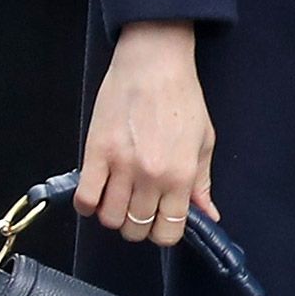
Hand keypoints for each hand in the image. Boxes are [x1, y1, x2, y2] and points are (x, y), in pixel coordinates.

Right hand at [76, 20, 216, 243]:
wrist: (153, 63)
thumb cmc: (182, 98)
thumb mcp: (204, 141)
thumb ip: (202, 183)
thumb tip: (209, 216)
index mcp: (181, 176)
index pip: (168, 232)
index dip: (162, 232)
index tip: (159, 220)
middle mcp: (151, 177)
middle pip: (136, 229)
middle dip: (137, 225)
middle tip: (137, 206)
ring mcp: (121, 166)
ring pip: (109, 219)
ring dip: (113, 215)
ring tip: (117, 198)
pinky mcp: (96, 152)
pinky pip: (85, 198)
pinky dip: (87, 204)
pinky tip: (96, 192)